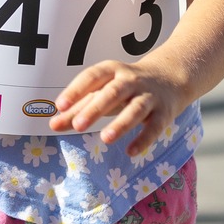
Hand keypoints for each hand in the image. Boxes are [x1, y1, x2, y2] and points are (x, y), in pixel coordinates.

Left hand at [52, 61, 184, 158]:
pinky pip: (154, 127)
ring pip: (135, 109)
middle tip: (79, 125)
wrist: (171, 77)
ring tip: (105, 138)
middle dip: (95, 108)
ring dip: (121, 123)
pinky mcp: (163, 113)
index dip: (76, 90)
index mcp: (112, 71)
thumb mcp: (102, 92)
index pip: (92, 77)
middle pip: (112, 92)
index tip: (59, 105)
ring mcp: (149, 96)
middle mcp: (131, 81)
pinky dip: (143, 139)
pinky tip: (130, 151)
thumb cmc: (126, 87)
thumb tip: (52, 125)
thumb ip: (78, 108)